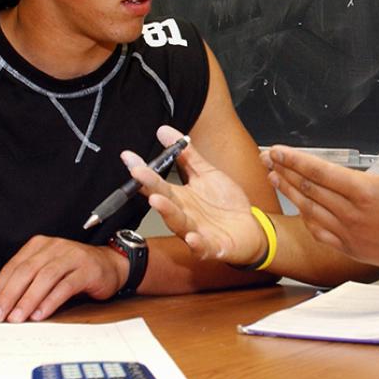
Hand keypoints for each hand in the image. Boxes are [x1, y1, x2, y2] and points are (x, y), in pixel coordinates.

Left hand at [0, 236, 122, 322]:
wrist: (110, 265)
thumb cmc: (73, 271)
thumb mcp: (42, 275)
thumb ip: (14, 286)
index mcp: (39, 245)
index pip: (12, 267)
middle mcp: (54, 246)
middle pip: (25, 271)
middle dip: (8, 296)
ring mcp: (72, 256)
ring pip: (44, 277)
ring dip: (28, 300)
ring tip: (16, 318)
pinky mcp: (87, 269)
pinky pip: (66, 285)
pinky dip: (51, 301)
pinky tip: (40, 314)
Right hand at [133, 125, 266, 265]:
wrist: (249, 229)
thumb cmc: (224, 204)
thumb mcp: (207, 174)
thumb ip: (187, 155)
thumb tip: (164, 132)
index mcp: (180, 197)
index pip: (157, 182)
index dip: (143, 170)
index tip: (129, 157)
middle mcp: (184, 214)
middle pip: (164, 200)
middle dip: (151, 186)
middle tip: (139, 173)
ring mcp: (195, 231)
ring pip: (178, 223)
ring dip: (167, 212)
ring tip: (157, 200)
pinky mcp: (212, 247)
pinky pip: (202, 247)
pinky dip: (196, 243)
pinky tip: (191, 237)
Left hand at [264, 110, 378, 273]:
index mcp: (367, 193)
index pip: (320, 172)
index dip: (295, 160)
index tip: (277, 150)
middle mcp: (353, 215)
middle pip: (309, 190)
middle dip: (285, 172)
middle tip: (266, 159)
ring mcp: (352, 236)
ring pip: (311, 211)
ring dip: (291, 193)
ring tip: (275, 178)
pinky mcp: (355, 251)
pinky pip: (322, 234)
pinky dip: (307, 219)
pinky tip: (301, 210)